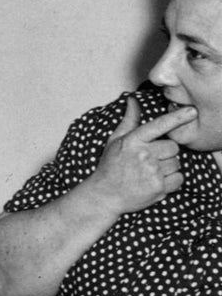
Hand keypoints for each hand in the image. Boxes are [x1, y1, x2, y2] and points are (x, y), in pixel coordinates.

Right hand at [87, 96, 196, 214]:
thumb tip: (132, 100)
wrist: (104, 195)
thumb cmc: (110, 166)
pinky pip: (179, 178)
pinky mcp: (158, 188)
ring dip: (168, 167)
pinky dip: (171, 181)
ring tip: (149, 172)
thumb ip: (129, 120)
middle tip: (150, 160)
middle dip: (166, 152)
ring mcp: (151, 172)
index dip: (176, 118)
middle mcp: (143, 155)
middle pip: (173, 147)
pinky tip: (155, 182)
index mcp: (132, 141)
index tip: (191, 111)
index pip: (159, 125)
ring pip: (177, 163)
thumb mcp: (115, 141)